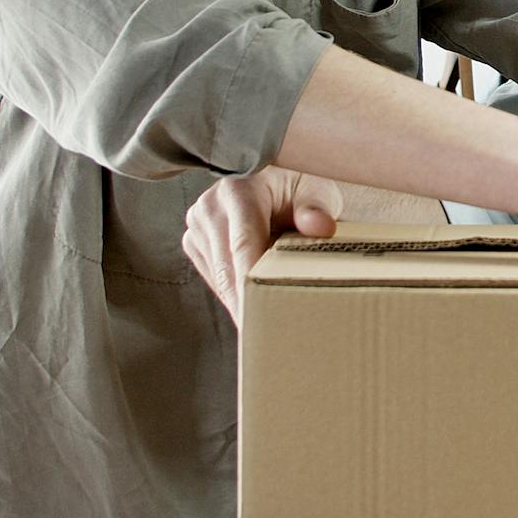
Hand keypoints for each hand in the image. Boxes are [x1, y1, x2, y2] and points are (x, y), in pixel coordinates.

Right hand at [182, 165, 344, 324]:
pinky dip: (233, 294)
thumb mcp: (316, 190)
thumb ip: (317, 208)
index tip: (258, 314)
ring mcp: (199, 224)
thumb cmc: (298, 185)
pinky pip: (214, 276)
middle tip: (263, 340)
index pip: (242, 244)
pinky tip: (251, 310)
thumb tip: (321, 227)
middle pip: (226, 267)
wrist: (275, 178)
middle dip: (243, 304)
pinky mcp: (196, 241)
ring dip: (238, 302)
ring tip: (260, 332)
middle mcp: (211, 206)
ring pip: (218, 276)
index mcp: (238, 190)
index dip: (249, 283)